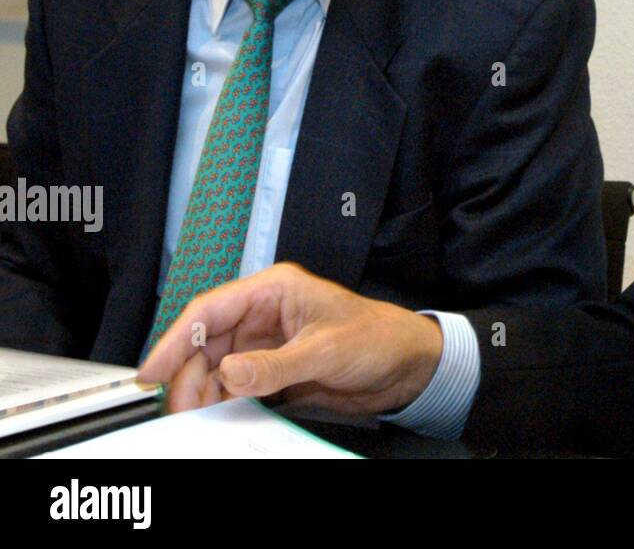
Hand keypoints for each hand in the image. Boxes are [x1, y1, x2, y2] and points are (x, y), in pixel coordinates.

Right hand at [137, 262, 443, 415]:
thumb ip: (276, 365)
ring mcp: (267, 344)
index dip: (176, 340)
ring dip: (201, 391)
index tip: (153, 371)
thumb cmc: (378, 336)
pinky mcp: (273, 369)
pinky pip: (234, 385)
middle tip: (179, 407)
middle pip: (206, 343)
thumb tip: (230, 373)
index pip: (210, 311)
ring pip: (215, 367)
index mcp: (274, 290)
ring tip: (196, 416)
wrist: (406, 365)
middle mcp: (264, 314)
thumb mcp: (326, 349)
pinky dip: (221, 401)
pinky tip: (216, 415)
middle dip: (187, 375)